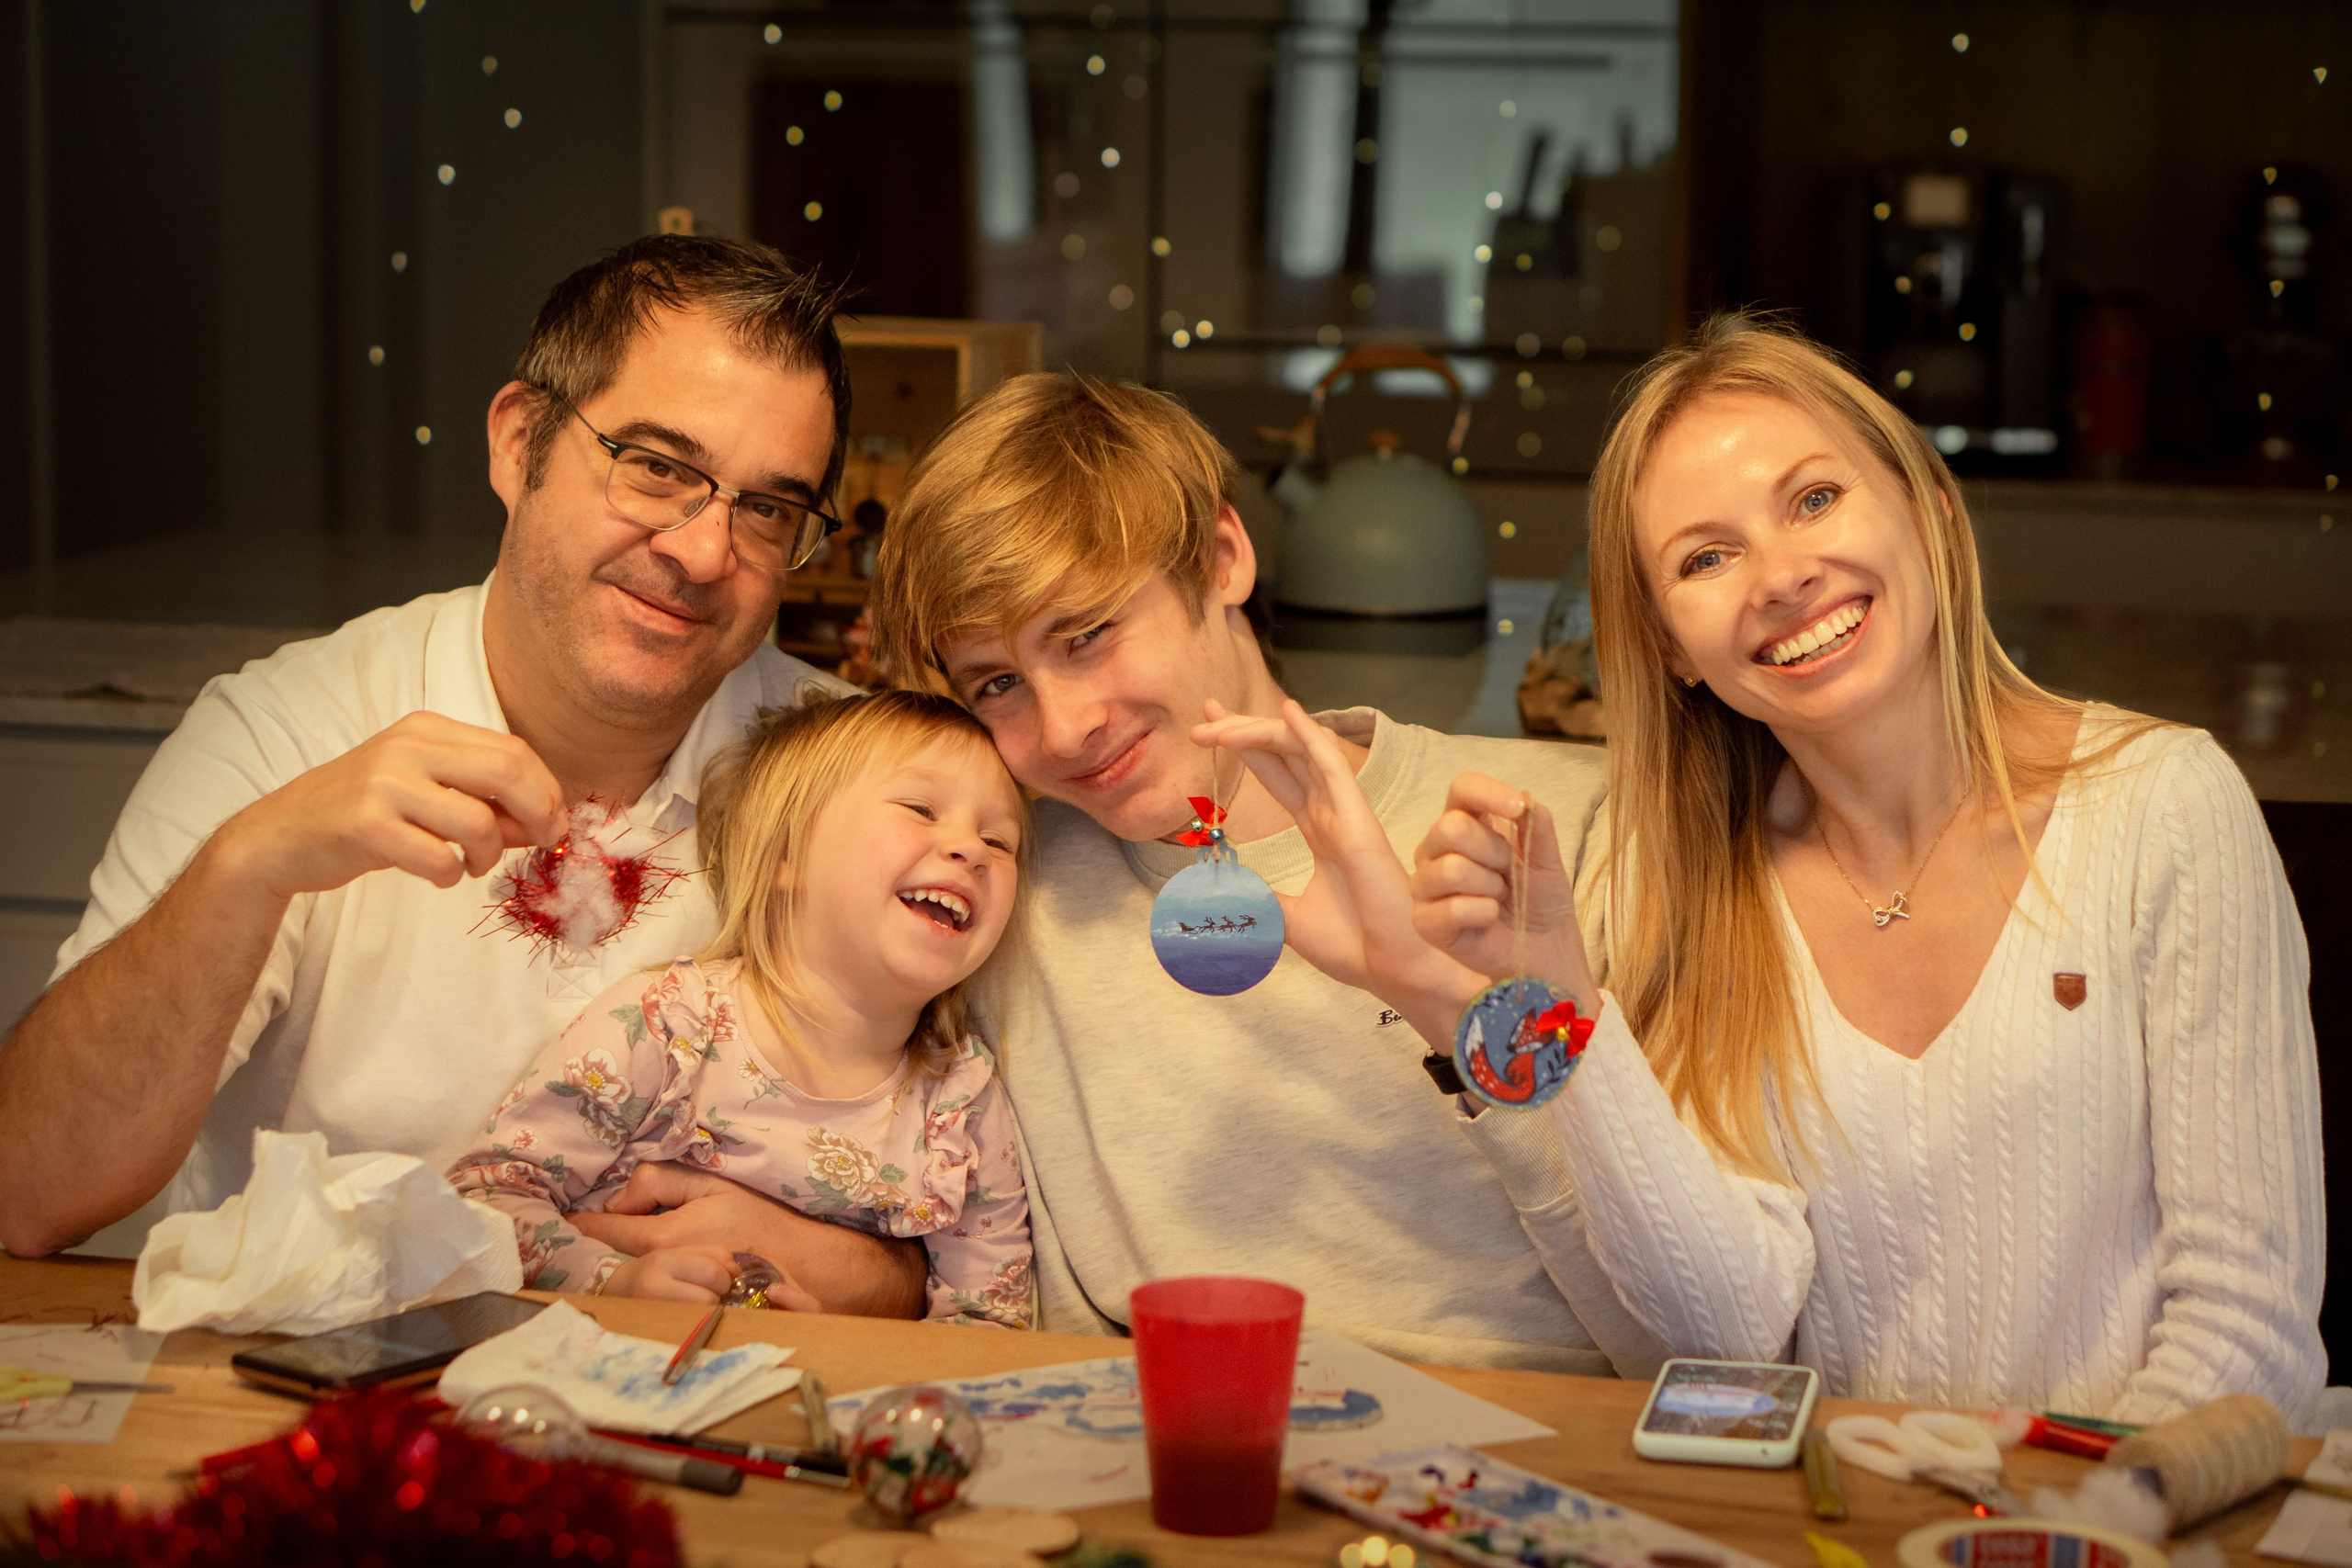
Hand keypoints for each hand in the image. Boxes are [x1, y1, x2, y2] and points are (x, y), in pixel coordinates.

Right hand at [212, 711, 564, 900]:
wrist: (279, 837)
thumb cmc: (365, 814)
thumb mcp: (424, 789)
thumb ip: (482, 797)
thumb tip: (549, 821)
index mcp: (427, 729)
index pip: (513, 751)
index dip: (547, 790)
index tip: (554, 823)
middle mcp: (407, 746)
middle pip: (508, 772)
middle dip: (539, 814)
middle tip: (539, 844)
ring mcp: (384, 783)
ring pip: (479, 822)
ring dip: (487, 856)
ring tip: (469, 865)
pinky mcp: (365, 825)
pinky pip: (439, 858)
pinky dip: (449, 875)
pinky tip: (436, 874)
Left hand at [570, 1163, 829, 1313]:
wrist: (794, 1266)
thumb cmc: (755, 1221)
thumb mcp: (709, 1185)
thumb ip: (658, 1182)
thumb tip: (618, 1199)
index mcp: (660, 1237)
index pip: (599, 1230)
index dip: (573, 1221)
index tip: (550, 1214)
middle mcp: (656, 1269)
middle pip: (600, 1256)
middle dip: (581, 1242)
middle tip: (557, 1224)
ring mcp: (664, 1290)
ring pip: (615, 1273)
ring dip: (601, 1258)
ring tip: (585, 1243)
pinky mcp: (674, 1301)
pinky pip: (637, 1286)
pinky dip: (624, 1272)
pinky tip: (622, 1262)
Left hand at [1191, 699, 1485, 1044]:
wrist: (1394, 971)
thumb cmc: (1357, 946)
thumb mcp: (1288, 918)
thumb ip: (1260, 896)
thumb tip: (1224, 886)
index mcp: (1319, 831)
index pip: (1278, 775)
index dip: (1246, 749)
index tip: (1208, 732)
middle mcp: (1332, 814)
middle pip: (1284, 755)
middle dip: (1243, 730)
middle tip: (1202, 719)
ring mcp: (1347, 813)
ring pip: (1301, 752)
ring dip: (1259, 731)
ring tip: (1218, 722)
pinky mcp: (1359, 821)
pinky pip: (1333, 766)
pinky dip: (1310, 736)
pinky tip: (1287, 711)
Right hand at [1410, 772, 1595, 1006]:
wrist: (1545, 947)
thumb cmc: (1539, 898)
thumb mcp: (1547, 859)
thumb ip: (1537, 827)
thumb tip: (1526, 800)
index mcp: (1465, 823)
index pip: (1462, 789)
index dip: (1487, 794)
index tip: (1517, 808)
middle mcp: (1437, 849)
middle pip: (1451, 828)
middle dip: (1494, 853)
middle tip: (1509, 875)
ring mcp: (1426, 885)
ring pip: (1451, 868)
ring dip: (1491, 887)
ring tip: (1499, 899)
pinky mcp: (1424, 921)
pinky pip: (1452, 908)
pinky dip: (1484, 913)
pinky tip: (1489, 919)